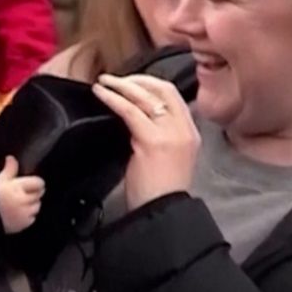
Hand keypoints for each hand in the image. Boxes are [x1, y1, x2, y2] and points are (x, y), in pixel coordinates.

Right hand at [0, 156, 44, 234]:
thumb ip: (9, 169)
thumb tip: (11, 158)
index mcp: (18, 187)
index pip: (38, 183)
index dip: (37, 182)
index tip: (34, 183)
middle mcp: (23, 201)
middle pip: (39, 194)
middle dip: (34, 192)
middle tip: (27, 192)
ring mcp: (23, 214)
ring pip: (37, 206)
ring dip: (32, 204)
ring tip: (22, 202)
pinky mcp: (22, 225)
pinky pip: (32, 218)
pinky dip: (28, 216)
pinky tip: (19, 212)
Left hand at [93, 74, 199, 210]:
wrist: (163, 212)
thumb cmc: (159, 192)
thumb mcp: (168, 157)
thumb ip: (158, 135)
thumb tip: (136, 119)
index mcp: (190, 133)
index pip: (174, 96)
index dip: (151, 84)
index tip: (132, 82)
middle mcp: (184, 129)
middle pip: (162, 90)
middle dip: (137, 80)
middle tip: (115, 79)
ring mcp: (170, 133)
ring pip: (145, 97)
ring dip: (121, 85)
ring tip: (103, 82)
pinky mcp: (151, 140)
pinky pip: (129, 110)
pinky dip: (113, 98)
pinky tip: (101, 93)